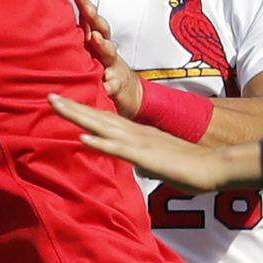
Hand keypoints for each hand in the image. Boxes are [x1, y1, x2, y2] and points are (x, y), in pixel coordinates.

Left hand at [49, 93, 226, 193]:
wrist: (215, 166)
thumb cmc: (188, 167)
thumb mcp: (157, 162)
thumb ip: (143, 160)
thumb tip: (136, 165)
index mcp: (135, 133)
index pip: (103, 119)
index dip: (81, 110)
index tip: (61, 102)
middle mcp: (133, 132)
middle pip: (97, 117)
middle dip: (71, 106)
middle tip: (48, 95)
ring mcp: (138, 142)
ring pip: (102, 126)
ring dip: (77, 116)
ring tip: (56, 104)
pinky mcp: (145, 156)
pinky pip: (119, 149)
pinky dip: (100, 143)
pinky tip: (82, 138)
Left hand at [71, 0, 141, 116]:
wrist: (129, 92)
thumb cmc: (100, 68)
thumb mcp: (85, 52)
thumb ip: (72, 39)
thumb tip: (45, 23)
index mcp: (94, 39)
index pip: (89, 18)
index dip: (83, 3)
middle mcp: (104, 49)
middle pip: (101, 28)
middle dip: (94, 17)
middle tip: (87, 8)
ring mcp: (112, 65)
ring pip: (109, 52)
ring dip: (103, 45)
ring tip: (96, 39)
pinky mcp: (117, 84)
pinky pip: (113, 84)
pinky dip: (110, 84)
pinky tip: (106, 85)